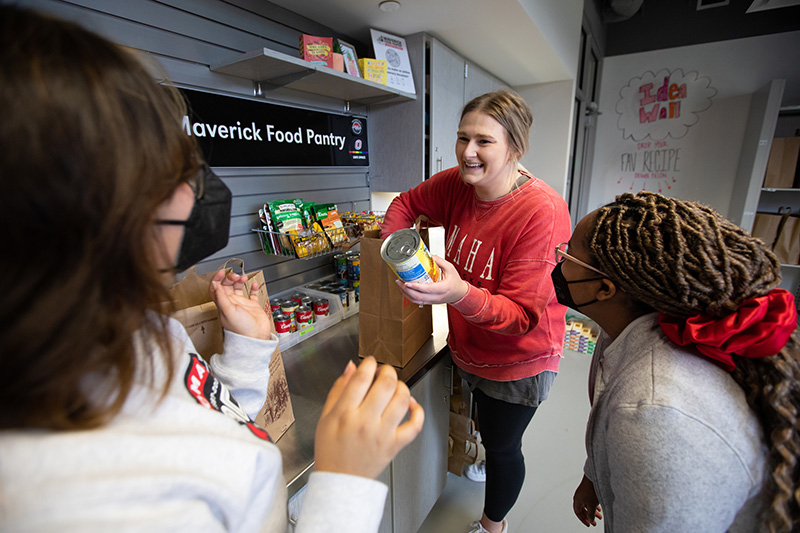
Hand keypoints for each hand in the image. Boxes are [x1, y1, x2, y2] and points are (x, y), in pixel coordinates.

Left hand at [208, 270, 271, 339]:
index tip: (222, 272)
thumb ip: (221, 298)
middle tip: (235, 276)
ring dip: (240, 281)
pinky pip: (252, 294)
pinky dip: (253, 288)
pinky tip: (254, 284)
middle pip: (227, 286)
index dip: (217, 279)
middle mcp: (231, 303)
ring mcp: (242, 304)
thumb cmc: (241, 329)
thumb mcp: (228, 311)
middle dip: (230, 278)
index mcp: (223, 305)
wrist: (255, 338)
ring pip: (238, 288)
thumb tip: (214, 285)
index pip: (216, 289)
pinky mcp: (253, 306)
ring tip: (243, 278)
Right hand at [314, 357, 424, 478]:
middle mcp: (365, 422)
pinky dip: (418, 411)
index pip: (361, 378)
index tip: (370, 362)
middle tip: (384, 371)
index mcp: (344, 413)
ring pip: (402, 400)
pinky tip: (412, 405)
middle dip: (387, 370)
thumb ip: (338, 389)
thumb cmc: (331, 450)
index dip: (368, 363)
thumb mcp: (325, 416)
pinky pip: (415, 425)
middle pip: (386, 384)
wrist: (340, 481)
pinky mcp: (395, 445)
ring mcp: (382, 434)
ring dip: (402, 387)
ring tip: (395, 387)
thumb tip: (351, 367)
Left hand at [394, 255, 467, 304]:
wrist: (459, 294)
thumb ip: (440, 261)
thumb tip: (428, 255)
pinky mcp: (430, 302)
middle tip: (399, 281)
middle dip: (406, 290)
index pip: (428, 289)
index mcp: (443, 288)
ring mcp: (433, 301)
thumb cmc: (455, 281)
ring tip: (400, 285)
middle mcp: (437, 296)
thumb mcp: (450, 268)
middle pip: (419, 297)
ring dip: (406, 294)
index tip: (407, 282)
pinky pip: (418, 302)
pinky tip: (405, 290)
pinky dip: (409, 296)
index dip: (416, 287)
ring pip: (416, 301)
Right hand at [573, 474, 602, 526]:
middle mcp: (578, 496)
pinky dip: (594, 505)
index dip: (583, 519)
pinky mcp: (587, 489)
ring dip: (593, 511)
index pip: (578, 513)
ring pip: (587, 505)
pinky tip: (599, 507)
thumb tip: (590, 520)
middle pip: (583, 509)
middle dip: (589, 516)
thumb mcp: (592, 505)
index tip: (589, 524)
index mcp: (577, 500)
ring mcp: (583, 493)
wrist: (594, 476)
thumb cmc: (591, 489)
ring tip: (600, 516)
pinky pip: (589, 500)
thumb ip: (591, 514)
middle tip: (595, 522)